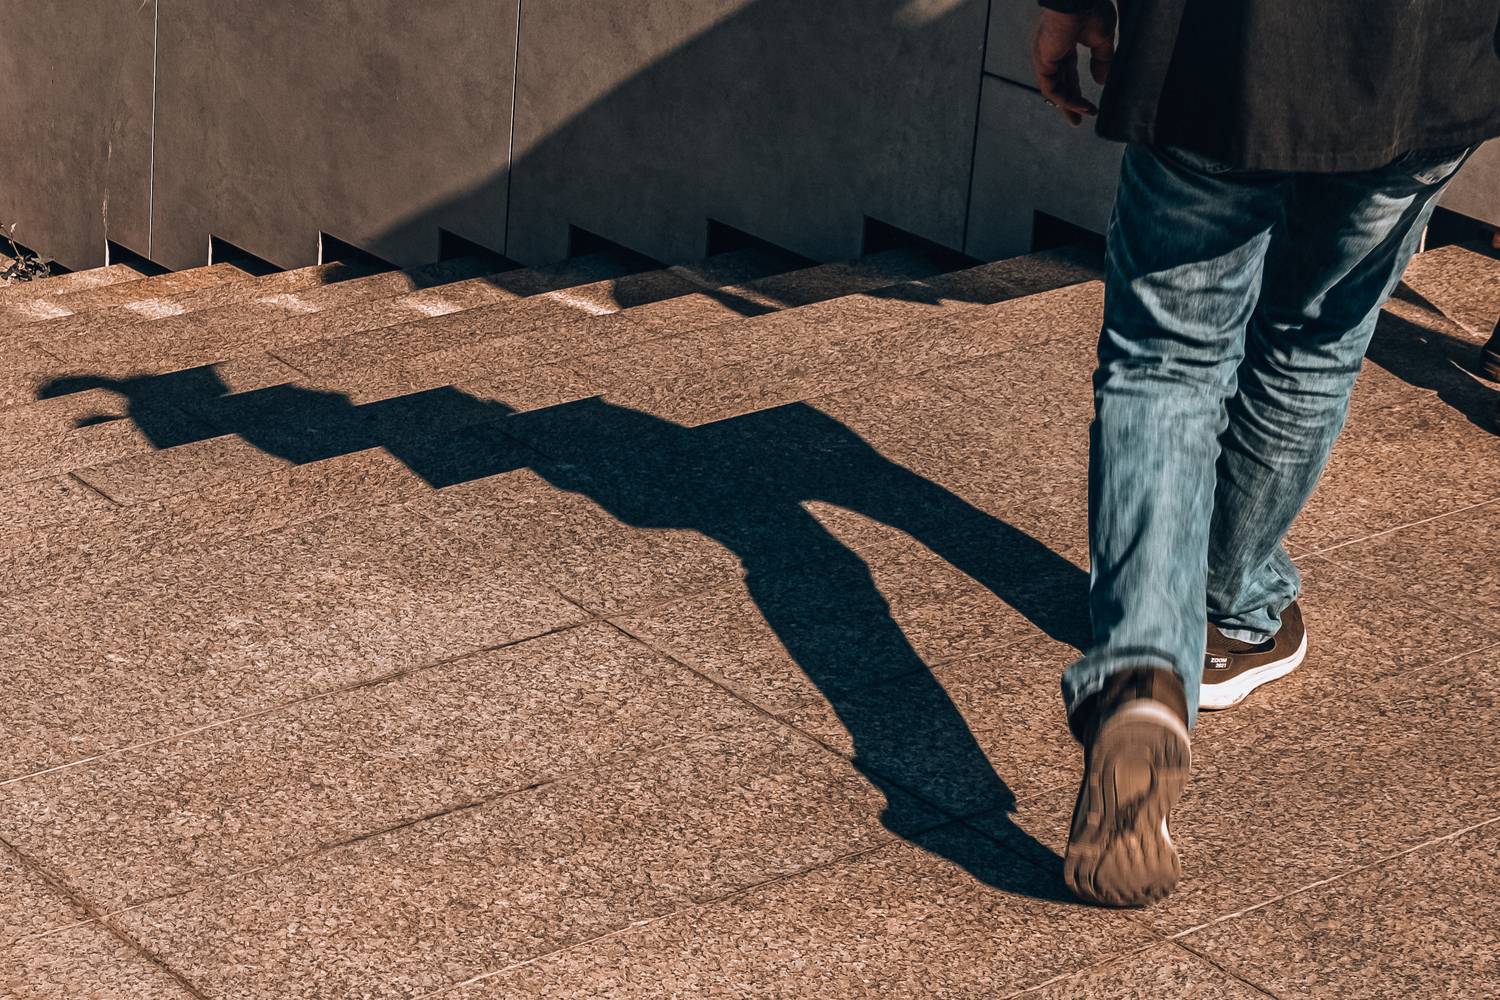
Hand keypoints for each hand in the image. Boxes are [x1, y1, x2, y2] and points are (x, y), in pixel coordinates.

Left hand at [1033, 2, 1116, 125]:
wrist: (1081, 0)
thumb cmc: (1092, 10)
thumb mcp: (1103, 39)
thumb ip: (1102, 61)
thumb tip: (1101, 81)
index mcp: (1064, 44)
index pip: (1068, 72)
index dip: (1077, 89)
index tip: (1089, 106)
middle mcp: (1052, 52)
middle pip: (1059, 84)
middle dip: (1069, 103)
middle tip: (1077, 120)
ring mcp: (1045, 57)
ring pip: (1054, 88)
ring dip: (1067, 105)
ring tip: (1080, 119)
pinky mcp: (1043, 61)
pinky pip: (1052, 88)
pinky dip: (1065, 100)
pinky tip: (1080, 107)